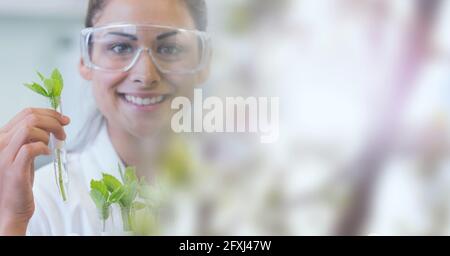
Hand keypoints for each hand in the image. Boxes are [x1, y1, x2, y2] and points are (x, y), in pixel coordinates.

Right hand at [0, 108, 69, 234]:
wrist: (10, 209)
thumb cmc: (18, 183)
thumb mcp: (23, 155)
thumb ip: (31, 139)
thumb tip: (52, 123)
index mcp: (3, 137)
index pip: (25, 113)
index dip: (49, 113)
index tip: (63, 119)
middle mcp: (0, 143)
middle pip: (30, 117)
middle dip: (53, 120)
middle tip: (64, 130)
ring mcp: (4, 155)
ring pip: (30, 128)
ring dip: (49, 132)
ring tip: (56, 143)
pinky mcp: (13, 169)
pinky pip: (31, 148)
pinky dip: (44, 147)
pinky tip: (48, 154)